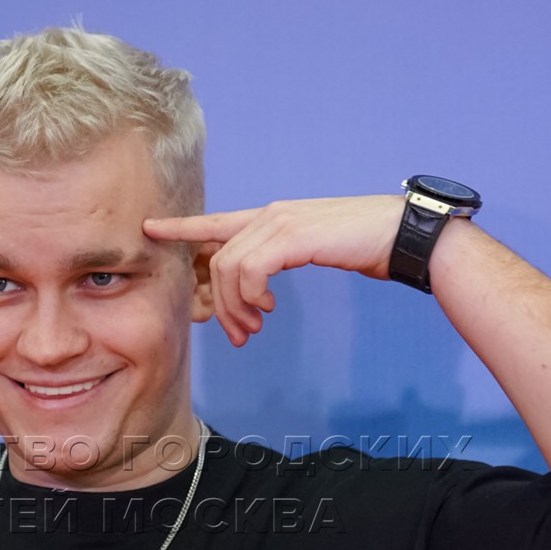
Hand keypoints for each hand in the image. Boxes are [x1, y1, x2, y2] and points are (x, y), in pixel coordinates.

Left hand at [145, 197, 401, 345]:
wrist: (400, 234)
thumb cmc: (361, 244)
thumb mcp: (308, 251)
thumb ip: (276, 261)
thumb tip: (255, 291)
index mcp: (271, 217)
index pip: (215, 221)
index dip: (181, 227)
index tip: (150, 229)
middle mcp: (270, 215)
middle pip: (217, 260)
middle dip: (219, 304)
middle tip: (238, 335)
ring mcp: (280, 222)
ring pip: (228, 267)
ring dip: (235, 306)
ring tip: (253, 328)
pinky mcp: (293, 235)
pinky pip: (250, 270)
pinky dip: (251, 295)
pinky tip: (266, 309)